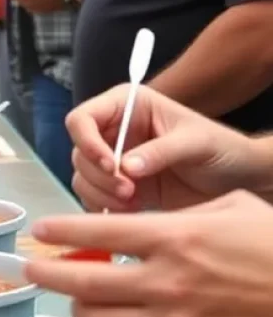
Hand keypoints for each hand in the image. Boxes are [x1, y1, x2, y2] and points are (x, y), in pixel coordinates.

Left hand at [26, 191, 272, 316]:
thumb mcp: (226, 208)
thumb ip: (175, 216)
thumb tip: (137, 223)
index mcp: (173, 238)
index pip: (96, 232)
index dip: (60, 231)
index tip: (41, 230)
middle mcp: (166, 281)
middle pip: (83, 282)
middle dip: (47, 274)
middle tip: (33, 269)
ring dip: (78, 311)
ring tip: (75, 301)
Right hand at [64, 83, 268, 211]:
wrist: (239, 179)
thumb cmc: (222, 149)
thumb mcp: (196, 143)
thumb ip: (161, 151)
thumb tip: (125, 167)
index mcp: (127, 106)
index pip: (83, 118)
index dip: (87, 142)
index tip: (112, 166)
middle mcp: (114, 129)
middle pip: (79, 151)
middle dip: (99, 175)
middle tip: (129, 192)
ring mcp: (115, 158)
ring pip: (82, 176)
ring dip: (101, 193)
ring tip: (133, 203)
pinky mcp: (120, 185)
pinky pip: (93, 196)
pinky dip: (103, 207)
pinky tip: (131, 211)